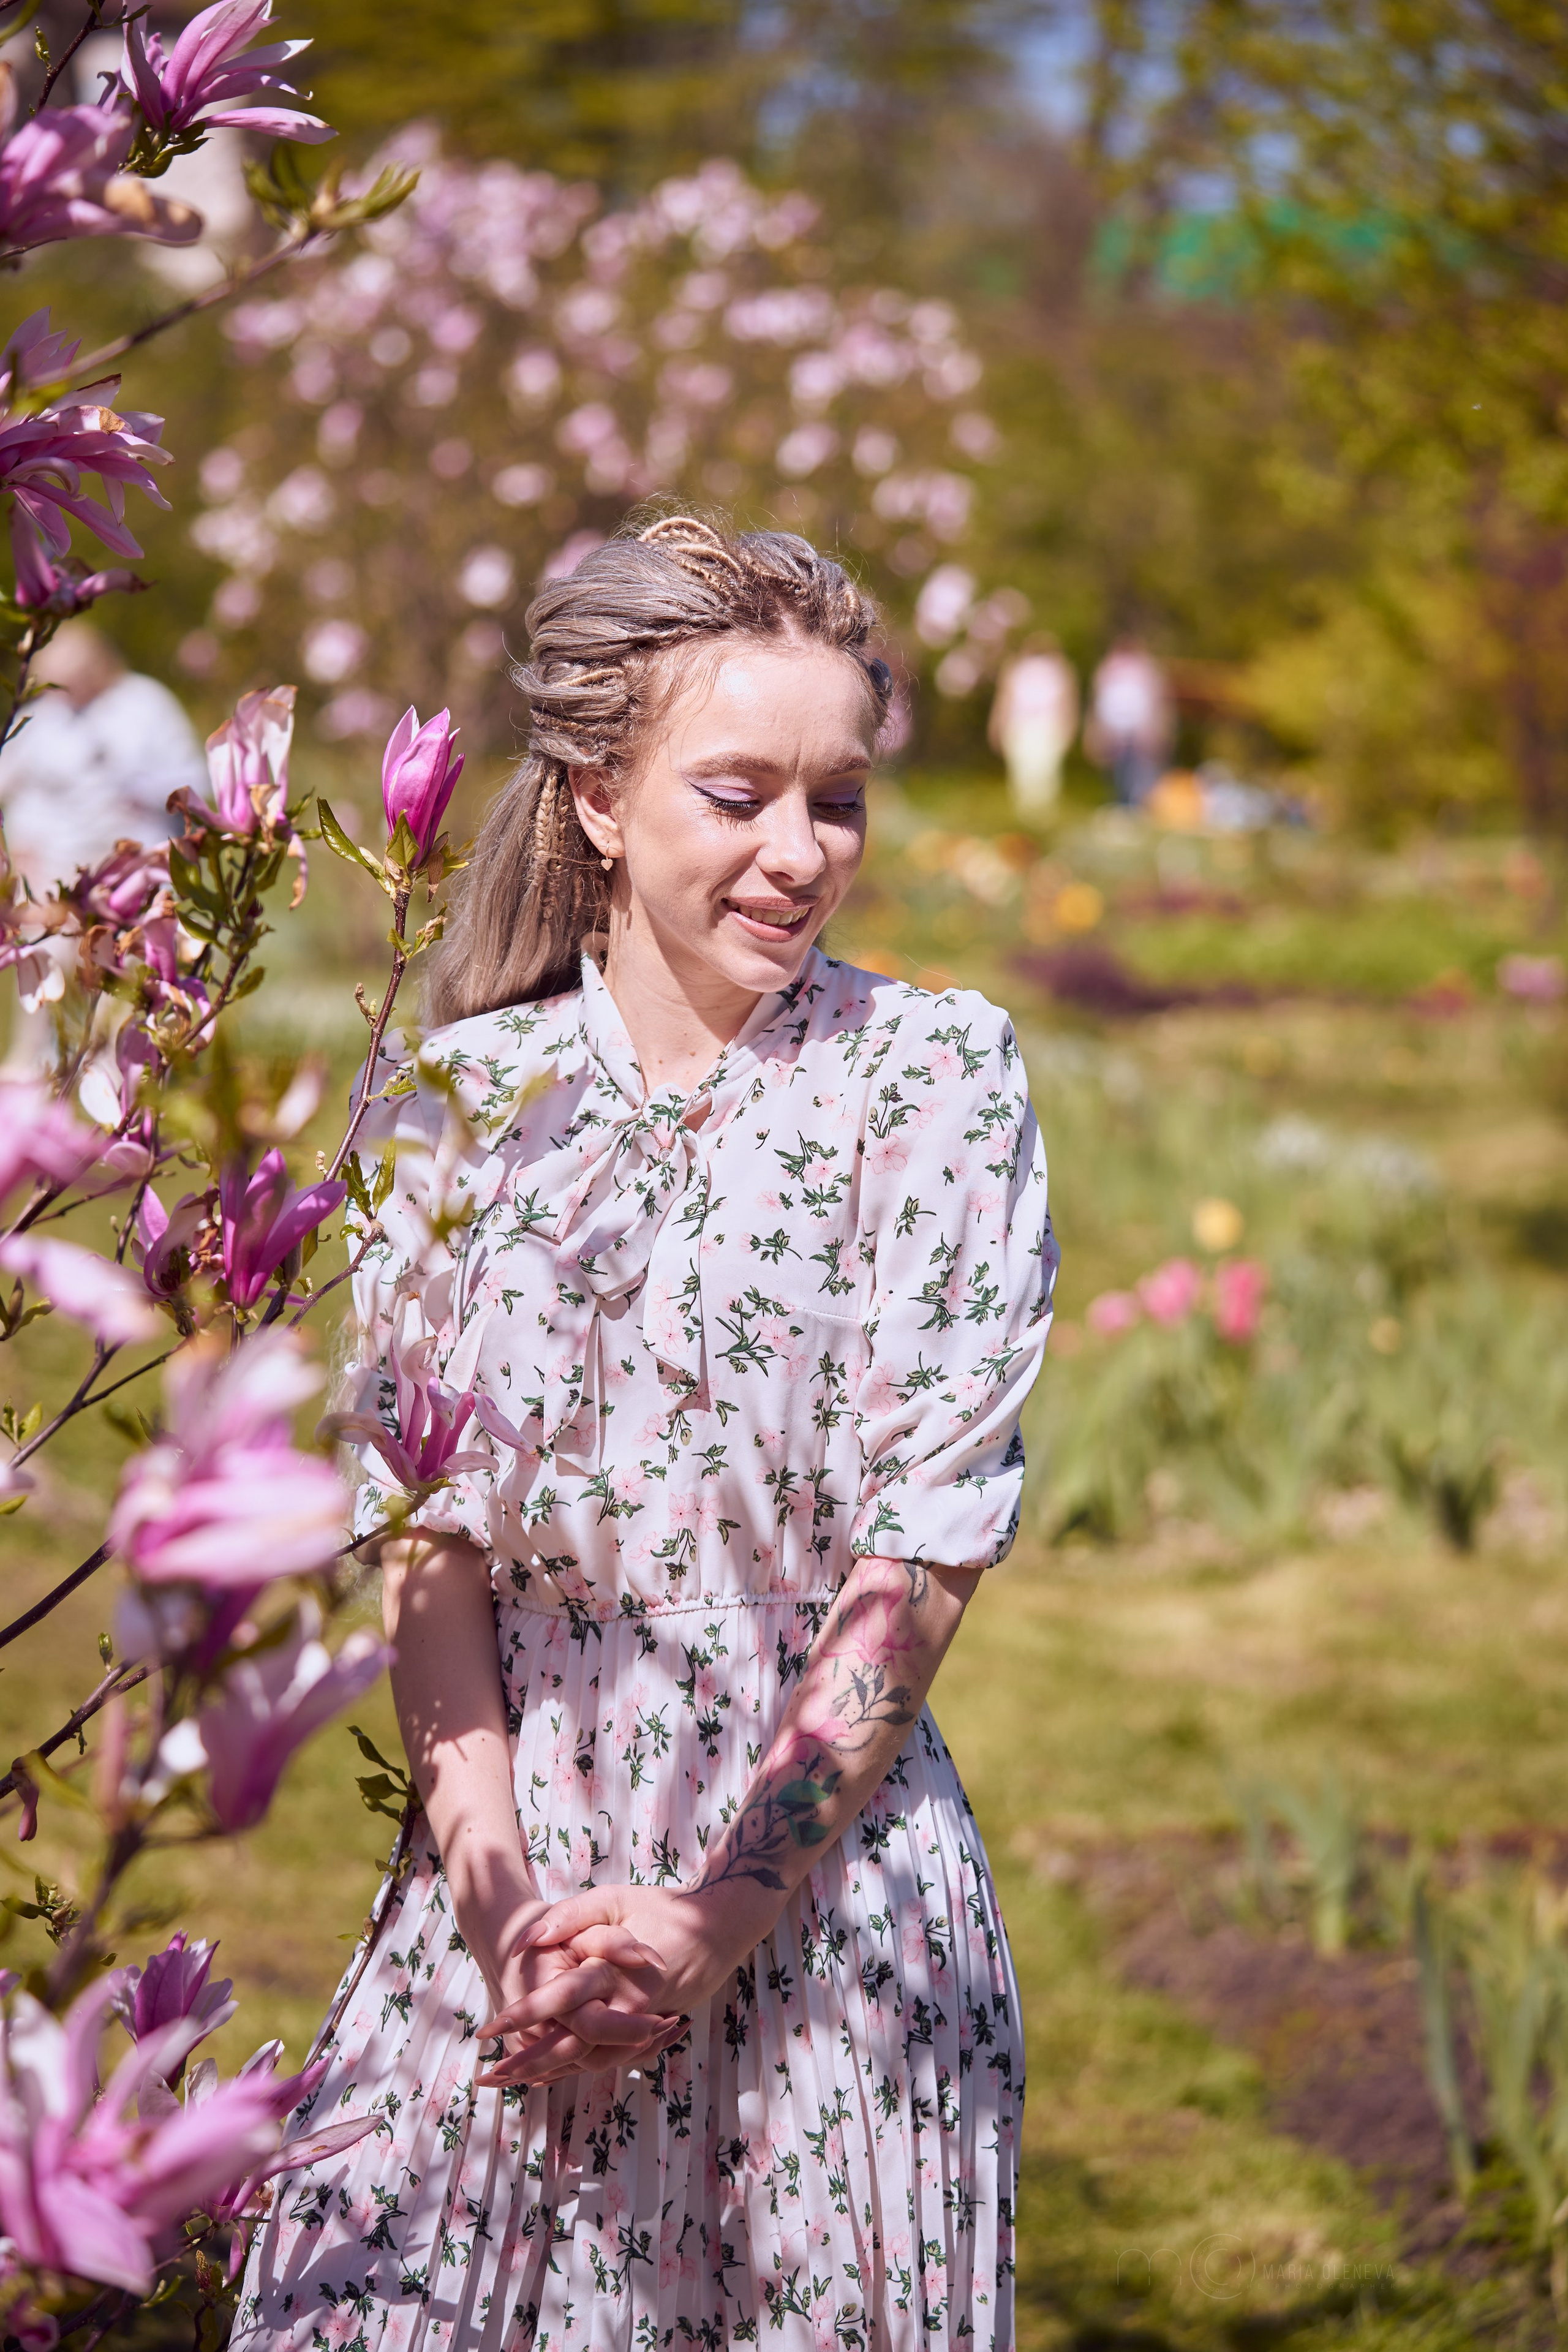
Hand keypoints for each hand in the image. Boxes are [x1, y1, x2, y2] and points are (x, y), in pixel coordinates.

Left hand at [477, 1879, 777, 2086]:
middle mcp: (627, 2008)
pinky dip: (576, 2066)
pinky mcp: (648, 2031)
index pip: (560, 2001)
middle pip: (572, 2047)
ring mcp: (640, 2025)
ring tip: (509, 2080)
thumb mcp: (613, 1900)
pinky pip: (608, 2058)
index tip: (488, 2029)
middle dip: (529, 2062)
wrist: (718, 1928)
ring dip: (548, 2071)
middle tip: (489, 2075)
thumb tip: (527, 1941)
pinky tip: (549, 2074)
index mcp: (614, 1973)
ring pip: (591, 2060)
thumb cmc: (660, 1909)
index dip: (523, 2015)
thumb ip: (569, 1918)